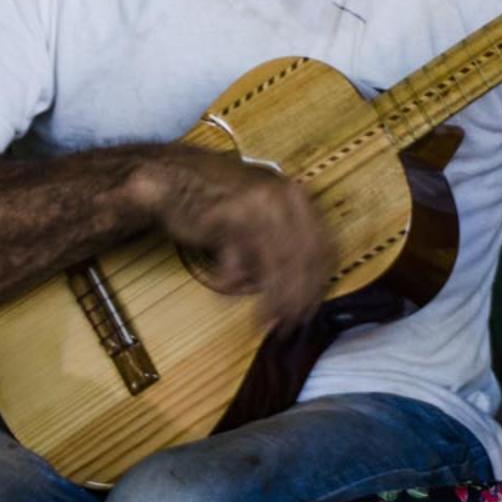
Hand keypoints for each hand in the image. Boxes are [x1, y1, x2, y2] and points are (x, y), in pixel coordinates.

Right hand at [138, 149, 335, 332]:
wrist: (178, 177)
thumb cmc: (225, 202)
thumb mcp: (267, 215)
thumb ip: (289, 243)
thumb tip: (309, 289)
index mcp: (298, 196)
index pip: (323, 246)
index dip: (319, 283)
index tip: (311, 308)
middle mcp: (282, 197)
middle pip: (302, 258)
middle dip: (297, 298)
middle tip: (288, 324)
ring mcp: (254, 205)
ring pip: (275, 263)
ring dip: (270, 299)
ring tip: (262, 321)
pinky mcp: (224, 217)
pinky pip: (237, 260)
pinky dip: (233, 281)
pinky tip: (226, 287)